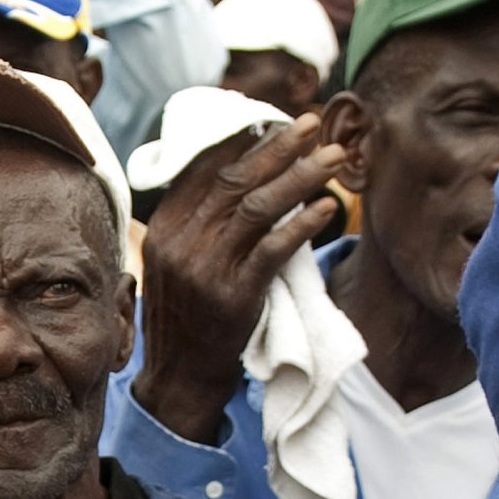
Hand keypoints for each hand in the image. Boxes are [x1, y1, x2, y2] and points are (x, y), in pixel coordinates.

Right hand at [132, 116, 346, 443]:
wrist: (178, 378)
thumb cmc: (186, 316)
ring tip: (334, 157)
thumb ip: (197, 221)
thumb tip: (240, 173)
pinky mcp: (233, 296)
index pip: (207, 169)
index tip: (278, 120)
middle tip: (315, 123)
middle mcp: (181, 242)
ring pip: (259, 208)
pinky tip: (326, 208)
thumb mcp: (176, 261)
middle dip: (280, 147)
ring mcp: (206, 269)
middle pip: (237, 180)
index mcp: (165, 227)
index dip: (245, 141)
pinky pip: (273, 251)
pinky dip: (302, 225)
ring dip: (301, 176)